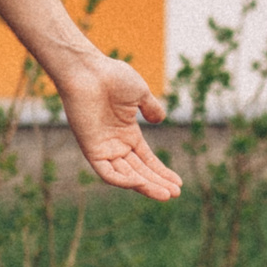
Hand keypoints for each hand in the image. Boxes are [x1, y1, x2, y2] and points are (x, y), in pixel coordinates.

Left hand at [52, 50, 181, 200]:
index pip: (146, 159)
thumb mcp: (140, 93)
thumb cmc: (112, 77)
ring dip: (145, 186)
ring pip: (126, 175)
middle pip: (139, 171)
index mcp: (127, 133)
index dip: (162, 172)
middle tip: (175, 195)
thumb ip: (151, 108)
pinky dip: (122, 180)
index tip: (178, 184)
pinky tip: (139, 184)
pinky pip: (107, 172)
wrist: (88, 71)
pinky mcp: (91, 149)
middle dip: (157, 183)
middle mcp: (115, 144)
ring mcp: (103, 148)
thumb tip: (160, 120)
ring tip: (165, 194)